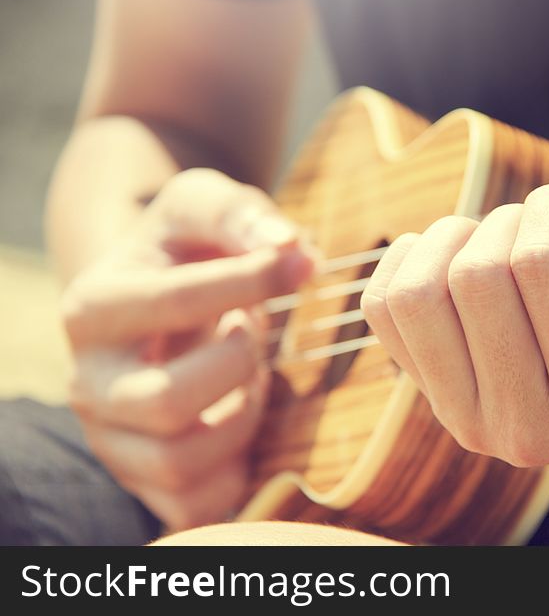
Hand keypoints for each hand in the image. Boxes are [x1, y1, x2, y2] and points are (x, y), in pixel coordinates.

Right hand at [62, 168, 313, 529]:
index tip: (296, 265)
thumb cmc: (186, 250)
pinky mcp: (142, 480)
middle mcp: (87, 382)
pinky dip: (235, 467)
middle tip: (252, 333)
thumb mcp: (203, 207)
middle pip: (164, 402)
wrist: (157, 296)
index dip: (251, 282)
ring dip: (240, 417)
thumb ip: (241, 215)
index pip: (173, 303)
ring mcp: (111, 439)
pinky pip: (196, 504)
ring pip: (180, 461)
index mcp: (93, 308)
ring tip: (248, 374)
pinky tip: (239, 415)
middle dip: (237, 365)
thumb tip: (293, 250)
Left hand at [362, 183, 548, 466]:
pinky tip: (449, 252)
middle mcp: (529, 428)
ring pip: (417, 294)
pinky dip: (408, 258)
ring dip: (452, 239)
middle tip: (537, 220)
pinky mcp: (428, 397)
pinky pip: (382, 306)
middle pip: (475, 278)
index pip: (540, 267)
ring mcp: (468, 419)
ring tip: (491, 235)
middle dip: (507, 220)